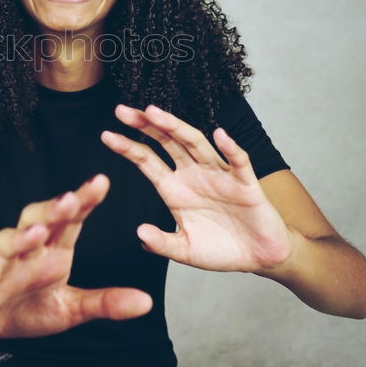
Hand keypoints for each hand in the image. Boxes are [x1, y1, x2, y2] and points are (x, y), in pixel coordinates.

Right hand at [0, 174, 151, 348]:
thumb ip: (105, 302)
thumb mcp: (71, 308)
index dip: (84, 201)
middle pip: (36, 221)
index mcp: (51, 251)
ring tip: (34, 236)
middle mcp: (25, 252)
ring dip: (18, 240)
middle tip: (71, 200)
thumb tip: (147, 302)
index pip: (70, 220)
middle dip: (52, 210)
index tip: (102, 182)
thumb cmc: (28, 306)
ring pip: (6, 247)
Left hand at [100, 104, 293, 272]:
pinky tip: (219, 135)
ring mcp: (218, 175)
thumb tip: (140, 233)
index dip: (127, 147)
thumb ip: (162, 243)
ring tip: (154, 112)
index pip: (146, 161)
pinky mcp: (245, 183)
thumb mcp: (185, 250)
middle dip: (145, 125)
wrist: (259, 256)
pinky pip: (237, 161)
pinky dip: (230, 148)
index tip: (106, 134)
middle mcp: (193, 175)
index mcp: (174, 189)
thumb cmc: (221, 249)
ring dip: (175, 127)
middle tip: (121, 110)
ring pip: (195, 143)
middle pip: (166, 142)